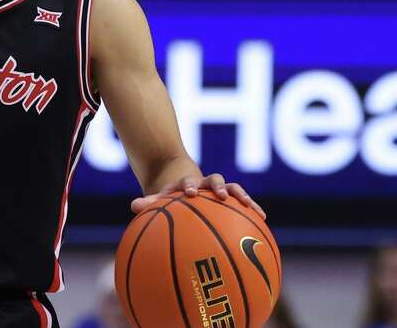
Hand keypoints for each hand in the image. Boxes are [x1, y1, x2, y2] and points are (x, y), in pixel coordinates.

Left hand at [130, 173, 265, 219]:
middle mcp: (204, 183)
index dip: (189, 185)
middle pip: (213, 179)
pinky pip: (243, 201)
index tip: (189, 192)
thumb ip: (148, 203)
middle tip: (221, 195)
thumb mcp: (158, 199)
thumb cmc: (168, 197)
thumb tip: (133, 206)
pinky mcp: (230, 196)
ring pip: (232, 187)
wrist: (180, 182)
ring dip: (240, 195)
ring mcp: (218, 189)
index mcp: (186, 183)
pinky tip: (263, 218)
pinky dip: (252, 206)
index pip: (187, 181)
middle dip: (217, 186)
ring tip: (251, 207)